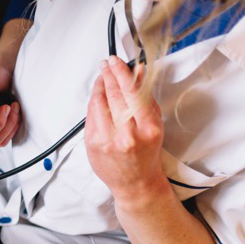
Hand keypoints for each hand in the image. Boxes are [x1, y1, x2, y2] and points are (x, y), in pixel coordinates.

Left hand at [85, 56, 166, 203]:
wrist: (135, 182)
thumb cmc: (146, 151)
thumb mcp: (154, 124)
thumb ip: (145, 97)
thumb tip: (138, 70)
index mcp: (148, 128)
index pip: (132, 92)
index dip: (121, 73)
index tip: (116, 61)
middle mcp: (127, 135)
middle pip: (114, 95)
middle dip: (109, 75)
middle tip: (106, 63)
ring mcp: (106, 140)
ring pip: (98, 103)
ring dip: (99, 86)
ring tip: (102, 75)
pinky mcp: (91, 144)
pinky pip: (90, 115)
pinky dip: (94, 102)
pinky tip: (98, 94)